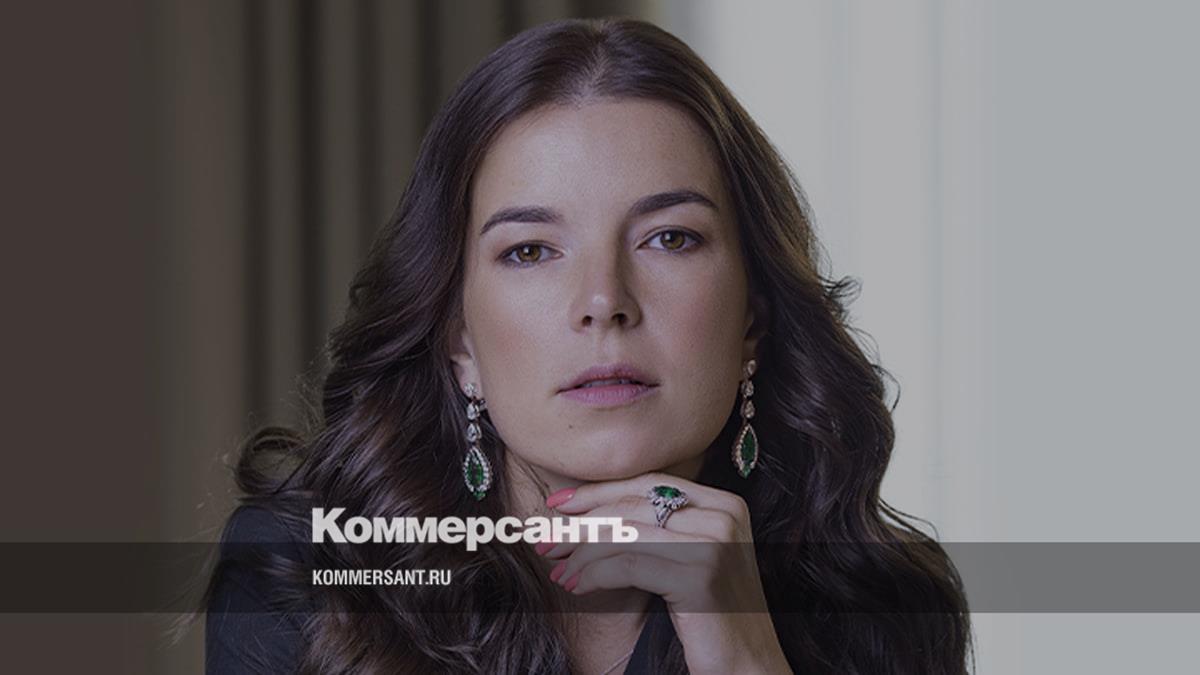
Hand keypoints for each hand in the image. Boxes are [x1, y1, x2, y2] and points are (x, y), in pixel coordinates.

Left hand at [539, 472, 792, 674]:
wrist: (748, 667)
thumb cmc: (711, 617)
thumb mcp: (689, 559)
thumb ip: (657, 528)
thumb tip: (586, 511)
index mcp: (724, 504)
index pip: (647, 483)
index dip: (597, 491)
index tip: (556, 505)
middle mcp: (724, 515)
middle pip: (632, 505)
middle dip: (581, 523)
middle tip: (546, 540)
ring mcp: (715, 544)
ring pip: (625, 533)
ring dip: (581, 553)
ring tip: (558, 571)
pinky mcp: (699, 576)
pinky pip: (629, 565)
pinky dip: (594, 574)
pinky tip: (577, 587)